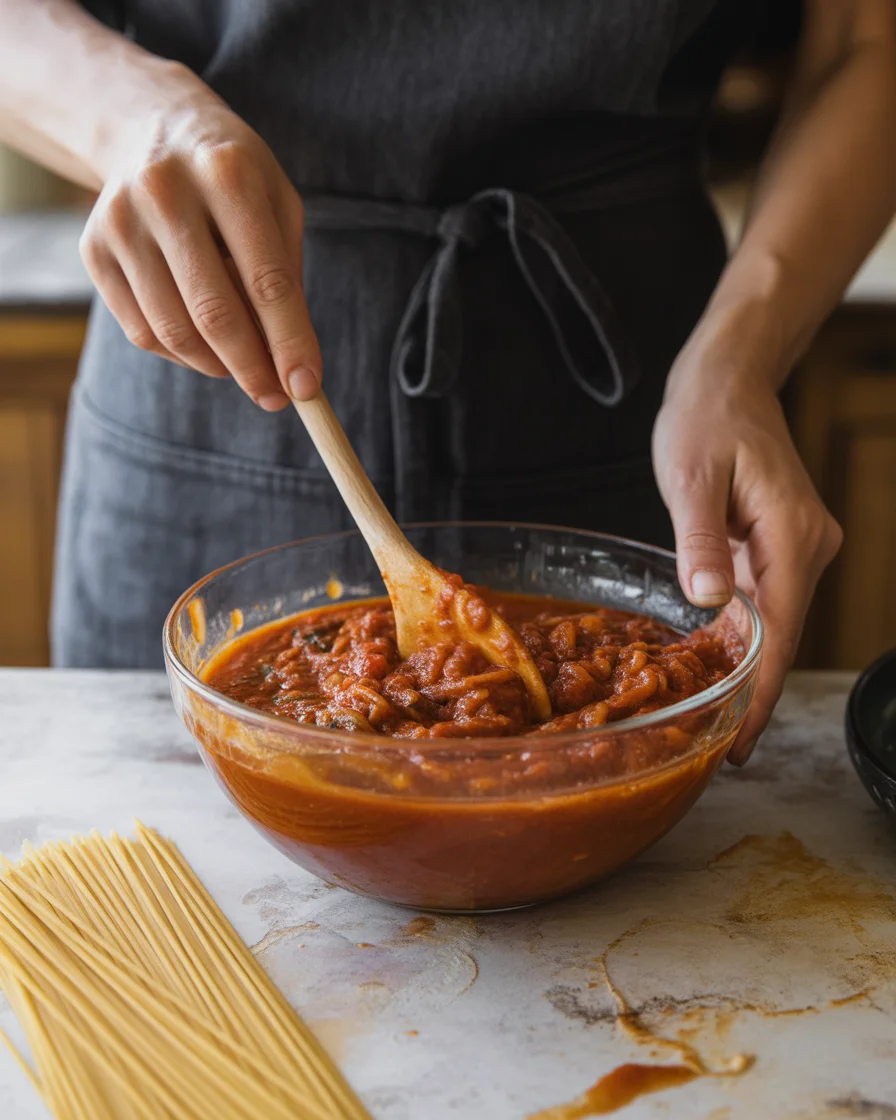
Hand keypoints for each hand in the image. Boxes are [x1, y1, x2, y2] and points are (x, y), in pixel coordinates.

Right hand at [79, 66, 320, 408]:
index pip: (266, 279)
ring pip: (173, 330)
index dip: (289, 342)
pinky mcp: (93, 249)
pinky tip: (203, 344)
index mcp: (228, 173)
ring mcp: (120, 220)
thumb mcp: (278, 206)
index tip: (306, 389)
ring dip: (217, 367)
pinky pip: (142, 331)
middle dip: (251, 369)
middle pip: (213, 312)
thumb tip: (292, 365)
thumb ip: (286, 278)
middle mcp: (166, 191)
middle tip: (275, 398)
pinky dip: (181, 353)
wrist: (151, 128)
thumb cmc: (234, 179)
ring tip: (243, 368)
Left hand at [652, 359, 841, 765]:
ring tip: (713, 716)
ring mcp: (797, 545)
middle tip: (718, 744)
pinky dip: (743, 632)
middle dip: (753, 691)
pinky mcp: (779, 543)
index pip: (781, 630)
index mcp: (793, 535)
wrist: (728, 380)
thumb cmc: (707, 418)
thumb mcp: (692, 478)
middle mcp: (806, 546)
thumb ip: (700, 542)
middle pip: (782, 634)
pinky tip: (717, 661)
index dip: (761, 692)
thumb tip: (710, 602)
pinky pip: (765, 598)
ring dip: (746, 665)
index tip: (744, 740)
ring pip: (774, 619)